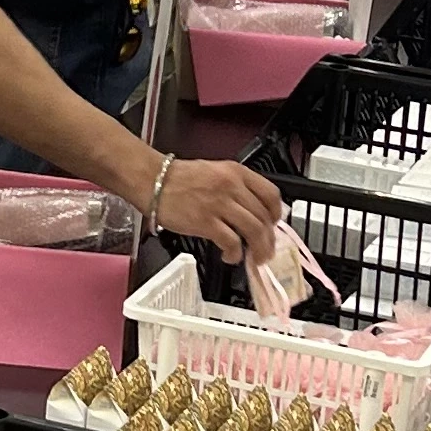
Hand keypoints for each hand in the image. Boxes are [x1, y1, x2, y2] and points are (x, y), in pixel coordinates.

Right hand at [156, 156, 285, 260]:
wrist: (153, 180)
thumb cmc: (179, 178)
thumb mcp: (215, 171)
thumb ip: (236, 187)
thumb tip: (253, 210)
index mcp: (236, 172)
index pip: (271, 194)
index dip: (277, 214)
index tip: (274, 225)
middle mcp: (231, 186)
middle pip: (264, 217)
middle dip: (269, 239)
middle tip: (266, 250)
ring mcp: (219, 204)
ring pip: (254, 231)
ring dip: (258, 249)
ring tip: (255, 258)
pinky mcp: (206, 222)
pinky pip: (231, 242)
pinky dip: (235, 254)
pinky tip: (230, 256)